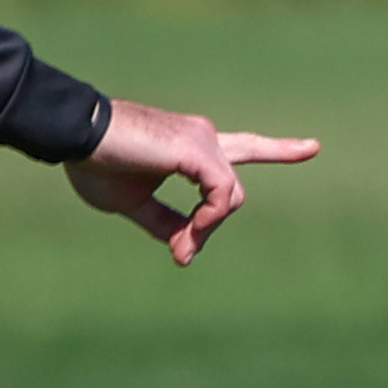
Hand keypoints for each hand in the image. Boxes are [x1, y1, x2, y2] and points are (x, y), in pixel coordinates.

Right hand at [66, 97, 317, 265]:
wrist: (75, 136)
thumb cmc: (94, 162)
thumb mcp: (131, 202)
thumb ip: (163, 221)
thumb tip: (185, 250)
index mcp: (189, 146)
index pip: (242, 147)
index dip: (278, 149)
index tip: (312, 148)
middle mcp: (203, 137)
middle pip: (232, 189)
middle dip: (210, 225)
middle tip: (182, 251)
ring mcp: (203, 140)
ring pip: (231, 197)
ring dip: (207, 228)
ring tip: (179, 246)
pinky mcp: (199, 150)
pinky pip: (224, 195)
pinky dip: (210, 219)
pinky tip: (190, 231)